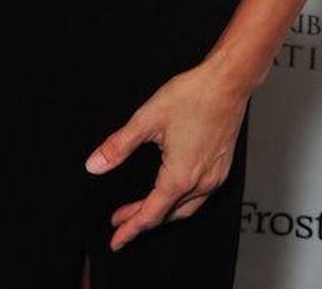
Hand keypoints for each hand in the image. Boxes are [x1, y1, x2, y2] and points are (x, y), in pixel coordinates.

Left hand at [84, 63, 247, 250]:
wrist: (227, 83)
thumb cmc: (191, 96)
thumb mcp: (146, 119)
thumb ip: (118, 146)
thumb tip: (95, 165)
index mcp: (180, 177)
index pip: (151, 214)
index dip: (131, 228)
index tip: (117, 239)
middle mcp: (201, 183)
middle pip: (167, 214)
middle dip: (142, 220)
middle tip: (121, 222)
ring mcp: (215, 177)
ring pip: (185, 208)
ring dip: (161, 212)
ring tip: (141, 209)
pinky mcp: (222, 168)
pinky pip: (199, 196)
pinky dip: (180, 202)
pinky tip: (171, 192)